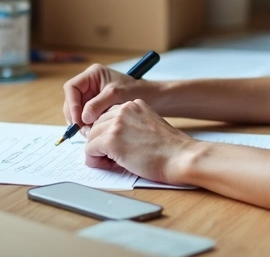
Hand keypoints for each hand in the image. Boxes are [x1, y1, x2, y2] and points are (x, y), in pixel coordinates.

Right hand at [61, 63, 152, 132]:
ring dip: (81, 123)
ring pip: (77, 111)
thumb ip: (98, 105)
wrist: (152, 98)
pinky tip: (94, 133)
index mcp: (93, 75)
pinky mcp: (96, 107)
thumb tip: (83, 118)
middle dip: (75, 116)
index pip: (71, 88)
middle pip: (72, 101)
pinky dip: (87, 125)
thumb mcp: (116, 95)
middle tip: (83, 130)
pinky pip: (86, 117)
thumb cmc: (136, 91)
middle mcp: (89, 84)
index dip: (72, 104)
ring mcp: (92, 96)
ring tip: (90, 133)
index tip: (78, 119)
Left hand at [84, 99, 198, 183]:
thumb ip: (129, 126)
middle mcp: (123, 109)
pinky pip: (90, 150)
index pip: (107, 116)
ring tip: (112, 162)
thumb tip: (107, 140)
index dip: (108, 134)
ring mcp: (116, 123)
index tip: (115, 147)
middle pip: (96, 125)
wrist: (180, 157)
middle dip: (100, 143)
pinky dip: (95, 160)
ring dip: (97, 152)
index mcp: (133, 105)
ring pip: (90, 137)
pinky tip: (109, 165)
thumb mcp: (148, 127)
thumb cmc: (169, 149)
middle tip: (112, 158)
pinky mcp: (111, 139)